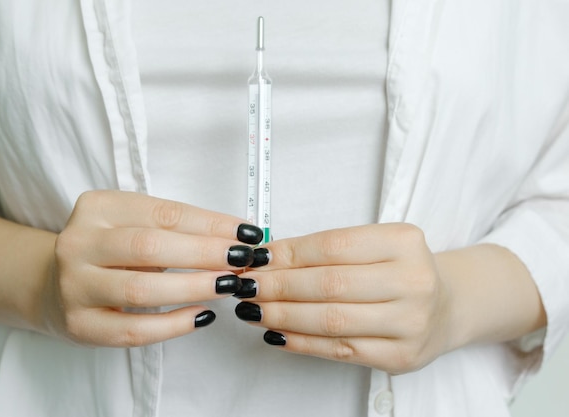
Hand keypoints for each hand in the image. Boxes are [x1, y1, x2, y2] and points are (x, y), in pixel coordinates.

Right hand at [41, 190, 262, 346]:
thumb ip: (177, 229)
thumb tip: (237, 238)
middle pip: (150, 246)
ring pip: (141, 289)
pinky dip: (174, 324)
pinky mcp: (80, 325)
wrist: (51, 284)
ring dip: (194, 287)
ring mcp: (74, 286)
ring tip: (229, 285)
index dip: (211, 223)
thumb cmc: (108, 250)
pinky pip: (133, 330)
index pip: (163, 213)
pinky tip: (203, 315)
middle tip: (244, 259)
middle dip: (205, 253)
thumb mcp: (133, 224)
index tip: (247, 232)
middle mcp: (78, 243)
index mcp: (97, 207)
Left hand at [234, 223, 453, 373]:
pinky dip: (300, 341)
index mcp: (404, 242)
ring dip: (282, 315)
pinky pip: (339, 350)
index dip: (289, 253)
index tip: (258, 258)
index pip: (333, 246)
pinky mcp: (400, 357)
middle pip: (329, 284)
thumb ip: (328, 251)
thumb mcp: (376, 245)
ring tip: (254, 309)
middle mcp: (413, 282)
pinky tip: (277, 333)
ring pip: (330, 320)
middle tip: (246, 285)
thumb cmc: (402, 271)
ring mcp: (410, 323)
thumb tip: (268, 259)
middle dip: (278, 285)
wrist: (448, 306)